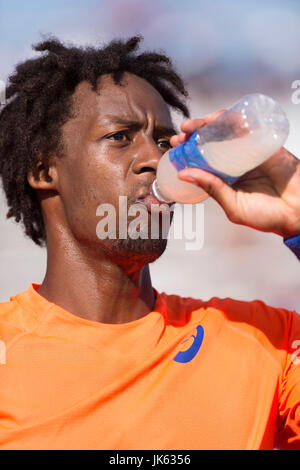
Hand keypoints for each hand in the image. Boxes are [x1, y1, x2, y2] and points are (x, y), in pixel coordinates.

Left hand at [170, 112, 299, 238]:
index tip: (174, 146)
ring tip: (194, 124)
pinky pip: (249, 127)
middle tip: (181, 132)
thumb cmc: (266, 216)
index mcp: (225, 177)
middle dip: (195, 133)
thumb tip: (184, 173)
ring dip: (210, 123)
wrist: (297, 213)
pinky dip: (236, 119)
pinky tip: (221, 118)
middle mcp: (235, 161)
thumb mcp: (232, 205)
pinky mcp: (265, 143)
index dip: (188, 151)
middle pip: (212, 141)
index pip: (202, 159)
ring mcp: (250, 151)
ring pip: (228, 130)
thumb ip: (211, 188)